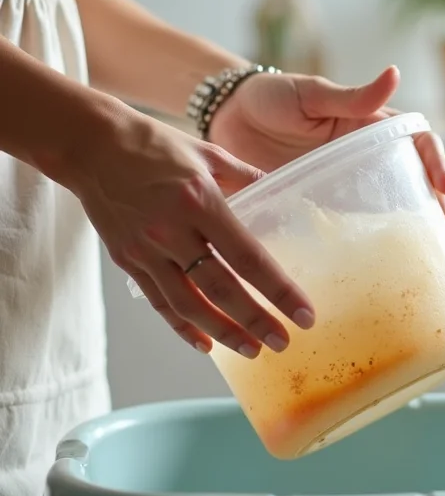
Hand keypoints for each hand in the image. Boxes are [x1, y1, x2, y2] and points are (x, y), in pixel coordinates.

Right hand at [68, 109, 314, 355]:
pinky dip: (183, 327)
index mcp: (200, 202)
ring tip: (251, 350)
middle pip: (221, 289)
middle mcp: (172, 231)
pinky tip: (206, 345)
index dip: (279, 291)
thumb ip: (245, 176)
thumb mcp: (208, 152)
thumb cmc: (154, 145)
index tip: (303, 315)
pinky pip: (160, 303)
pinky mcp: (128, 261)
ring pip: (189, 305)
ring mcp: (147, 250)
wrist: (90, 145)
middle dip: (255, 321)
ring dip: (223, 332)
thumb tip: (276, 188)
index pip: (248, 257)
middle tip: (282, 343)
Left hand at [208, 66, 444, 225]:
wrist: (226, 121)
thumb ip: (350, 96)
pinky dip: (371, 236)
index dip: (435, 161)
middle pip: (412, 176)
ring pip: (390, 202)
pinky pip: (353, 221)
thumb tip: (395, 74)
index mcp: (367, 124)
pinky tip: (380, 255)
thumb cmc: (269, 98)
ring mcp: (345, 182)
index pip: (415, 140)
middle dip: (434, 199)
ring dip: (411, 220)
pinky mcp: (323, 203)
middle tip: (444, 224)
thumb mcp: (310, 94)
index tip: (444, 187)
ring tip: (427, 244)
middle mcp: (364, 155)